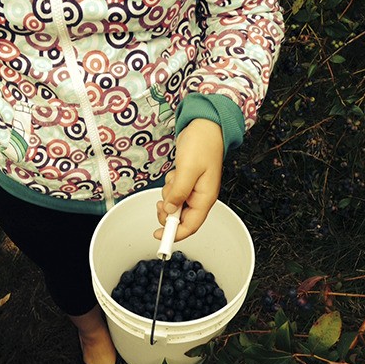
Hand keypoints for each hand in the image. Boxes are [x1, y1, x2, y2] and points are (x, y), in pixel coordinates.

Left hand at [154, 119, 223, 241]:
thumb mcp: (188, 169)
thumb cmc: (203, 144)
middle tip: (161, 202)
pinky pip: (174, 192)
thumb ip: (179, 192)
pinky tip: (174, 174)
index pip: (191, 226)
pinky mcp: (187, 182)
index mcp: (206, 198)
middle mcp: (200, 197)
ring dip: (168, 196)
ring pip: (175, 205)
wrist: (205, 126)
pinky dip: (170, 186)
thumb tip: (170, 210)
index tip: (159, 237)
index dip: (175, 234)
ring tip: (173, 179)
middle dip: (168, 212)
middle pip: (181, 218)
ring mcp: (194, 190)